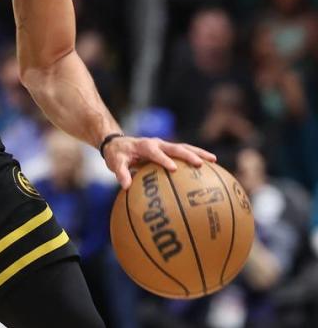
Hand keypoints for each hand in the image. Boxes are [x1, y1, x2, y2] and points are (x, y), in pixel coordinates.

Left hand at [102, 136, 216, 189]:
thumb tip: (126, 186)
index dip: (163, 159)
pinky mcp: (168, 150)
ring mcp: (164, 145)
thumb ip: (120, 172)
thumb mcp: (115, 162)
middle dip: (187, 154)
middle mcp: (157, 143)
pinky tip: (211, 167)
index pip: (155, 152)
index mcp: (144, 146)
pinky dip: (197, 157)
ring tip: (214, 160)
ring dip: (198, 153)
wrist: (118, 143)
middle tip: (200, 163)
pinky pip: (184, 152)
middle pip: (175, 147)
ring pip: (184, 147)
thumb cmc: (117, 154)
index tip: (173, 168)